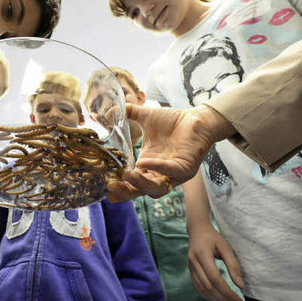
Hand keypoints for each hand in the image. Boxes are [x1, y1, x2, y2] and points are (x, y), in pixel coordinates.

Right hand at [108, 104, 233, 200]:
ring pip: (156, 188)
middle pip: (142, 191)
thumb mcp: (145, 117)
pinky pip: (171, 172)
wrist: (194, 118)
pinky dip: (157, 168)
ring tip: (128, 175)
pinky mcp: (186, 168)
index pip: (132, 184)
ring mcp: (173, 174)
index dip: (120, 188)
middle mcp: (159, 174)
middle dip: (127, 191)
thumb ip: (128, 114)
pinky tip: (144, 161)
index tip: (107, 185)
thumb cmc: (171, 121)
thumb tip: (110, 109)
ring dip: (141, 184)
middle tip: (113, 185)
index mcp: (147, 166)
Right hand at [188, 225, 245, 300]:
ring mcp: (190, 268)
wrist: (197, 230)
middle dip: (224, 299)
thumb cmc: (213, 237)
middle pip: (208, 287)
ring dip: (217, 300)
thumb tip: (241, 285)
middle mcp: (194, 262)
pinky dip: (209, 296)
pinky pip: (198, 288)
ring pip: (202, 290)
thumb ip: (233, 265)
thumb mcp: (226, 247)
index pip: (215, 279)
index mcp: (202, 254)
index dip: (228, 292)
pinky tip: (219, 298)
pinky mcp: (190, 271)